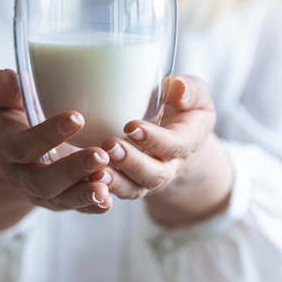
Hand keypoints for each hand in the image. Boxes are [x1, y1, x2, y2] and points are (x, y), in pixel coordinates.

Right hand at [0, 69, 113, 213]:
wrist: (12, 146)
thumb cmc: (11, 112)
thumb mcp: (1, 99)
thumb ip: (3, 88)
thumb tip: (4, 77)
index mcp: (4, 146)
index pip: (22, 146)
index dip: (47, 135)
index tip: (77, 117)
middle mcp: (20, 175)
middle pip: (42, 181)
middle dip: (71, 170)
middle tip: (100, 155)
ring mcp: (39, 192)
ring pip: (60, 199)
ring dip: (84, 193)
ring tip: (106, 184)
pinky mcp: (58, 200)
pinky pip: (74, 208)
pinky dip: (91, 206)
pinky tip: (108, 200)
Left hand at [99, 76, 232, 228]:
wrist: (180, 140)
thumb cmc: (185, 110)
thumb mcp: (197, 96)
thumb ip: (191, 90)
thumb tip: (178, 89)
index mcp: (189, 142)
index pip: (174, 145)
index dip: (154, 139)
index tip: (131, 126)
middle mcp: (171, 166)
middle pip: (154, 174)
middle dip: (132, 163)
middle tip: (110, 146)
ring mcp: (149, 178)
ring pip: (135, 188)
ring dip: (115, 181)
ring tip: (95, 169)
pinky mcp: (131, 183)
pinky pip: (118, 192)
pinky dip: (102, 189)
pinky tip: (84, 179)